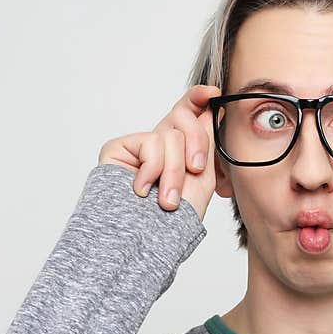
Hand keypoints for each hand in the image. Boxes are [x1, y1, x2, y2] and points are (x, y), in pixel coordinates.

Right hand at [97, 84, 221, 222]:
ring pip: (170, 135)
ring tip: (168, 199)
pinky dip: (153, 170)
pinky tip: (144, 190)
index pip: (188, 113)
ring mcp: (138, 145)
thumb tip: (214, 110)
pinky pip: (149, 143)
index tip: (213, 94)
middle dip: (196, 145)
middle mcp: (158, 142)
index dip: (199, 98)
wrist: (150, 239)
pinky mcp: (118, 148)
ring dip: (174, 171)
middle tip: (196, 170)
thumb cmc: (176, 218)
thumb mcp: (203, 177)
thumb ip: (207, 142)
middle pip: (183, 117)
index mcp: (180, 148)